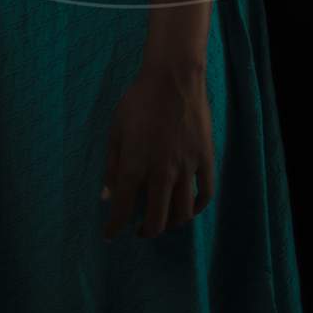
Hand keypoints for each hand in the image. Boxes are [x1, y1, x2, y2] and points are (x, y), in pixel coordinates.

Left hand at [101, 65, 214, 240]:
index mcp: (135, 166)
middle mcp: (162, 173)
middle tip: (138, 230)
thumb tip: (106, 197)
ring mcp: (187, 168)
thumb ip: (112, 166)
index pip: (123, 209)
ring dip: (170, 223)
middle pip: (156, 221)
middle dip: (145, 232)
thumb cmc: (139, 101)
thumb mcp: (116, 130)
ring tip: (163, 219)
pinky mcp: (205, 159)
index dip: (114, 227)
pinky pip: (205, 194)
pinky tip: (187, 207)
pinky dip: (196, 208)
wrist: (174, 77)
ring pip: (182, 213)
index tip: (110, 234)